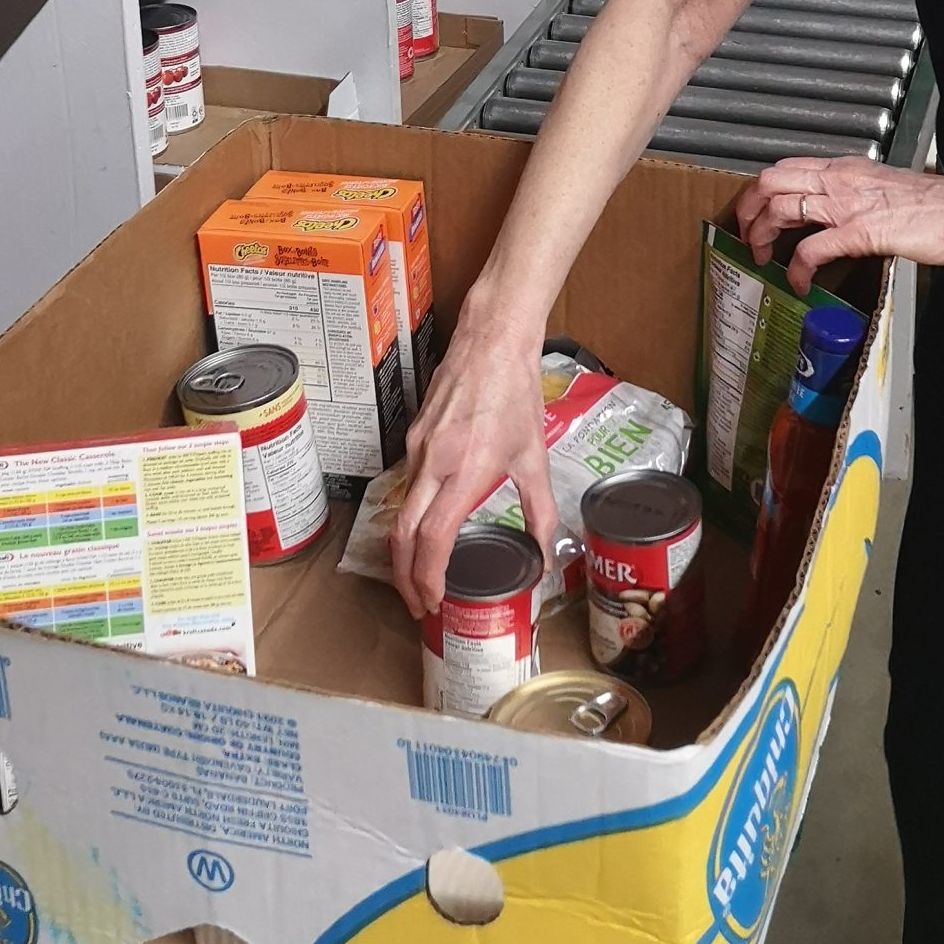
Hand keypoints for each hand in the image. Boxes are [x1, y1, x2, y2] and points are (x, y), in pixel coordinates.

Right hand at [389, 311, 559, 617]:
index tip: (433, 601)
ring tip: (421, 574)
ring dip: (405, 550)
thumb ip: (540, 510)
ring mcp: (417, 448)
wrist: (492, 340)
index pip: (433, 538)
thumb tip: (544, 554)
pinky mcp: (413, 435)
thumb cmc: (516, 394)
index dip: (428, 577)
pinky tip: (426, 527)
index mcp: (466, 470)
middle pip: (402, 535)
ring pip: (399, 511)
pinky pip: (405, 485)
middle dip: (405, 578)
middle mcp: (433, 463)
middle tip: (419, 604)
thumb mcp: (534, 457)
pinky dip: (410, 516)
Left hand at [735, 155, 943, 295]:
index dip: (761, 190)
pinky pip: (811, 249)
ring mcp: (847, 204)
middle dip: (747, 209)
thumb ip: (858, 197)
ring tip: (761, 257)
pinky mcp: (859, 231)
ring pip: (781, 207)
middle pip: (771, 181)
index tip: (754, 212)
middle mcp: (840, 179)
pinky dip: (796, 269)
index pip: (786, 167)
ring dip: (761, 235)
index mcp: (846, 168)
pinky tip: (798, 283)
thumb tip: (842, 214)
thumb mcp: (886, 190)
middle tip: (745, 235)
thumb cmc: (938, 206)